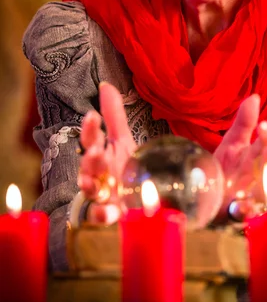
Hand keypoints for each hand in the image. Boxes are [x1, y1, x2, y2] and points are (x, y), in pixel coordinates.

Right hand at [77, 81, 136, 223]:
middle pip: (88, 165)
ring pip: (90, 190)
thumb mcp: (123, 141)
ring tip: (91, 180)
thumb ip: (114, 116)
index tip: (93, 115)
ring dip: (89, 184)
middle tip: (96, 151)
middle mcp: (98, 174)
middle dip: (90, 158)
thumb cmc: (126, 168)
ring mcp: (103, 195)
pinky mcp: (111, 215)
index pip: (91, 139)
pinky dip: (102, 215)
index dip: (90, 128)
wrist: (142, 199)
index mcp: (101, 154)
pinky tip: (107, 211)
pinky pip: (101, 216)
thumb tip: (105, 85)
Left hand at [214, 94, 266, 216]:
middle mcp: (255, 177)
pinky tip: (243, 207)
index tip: (264, 126)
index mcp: (254, 158)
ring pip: (264, 191)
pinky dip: (246, 211)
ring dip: (266, 184)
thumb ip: (244, 123)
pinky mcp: (238, 214)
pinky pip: (246, 215)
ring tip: (262, 179)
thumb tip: (255, 96)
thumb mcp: (232, 144)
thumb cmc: (225, 170)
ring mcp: (249, 196)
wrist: (206, 198)